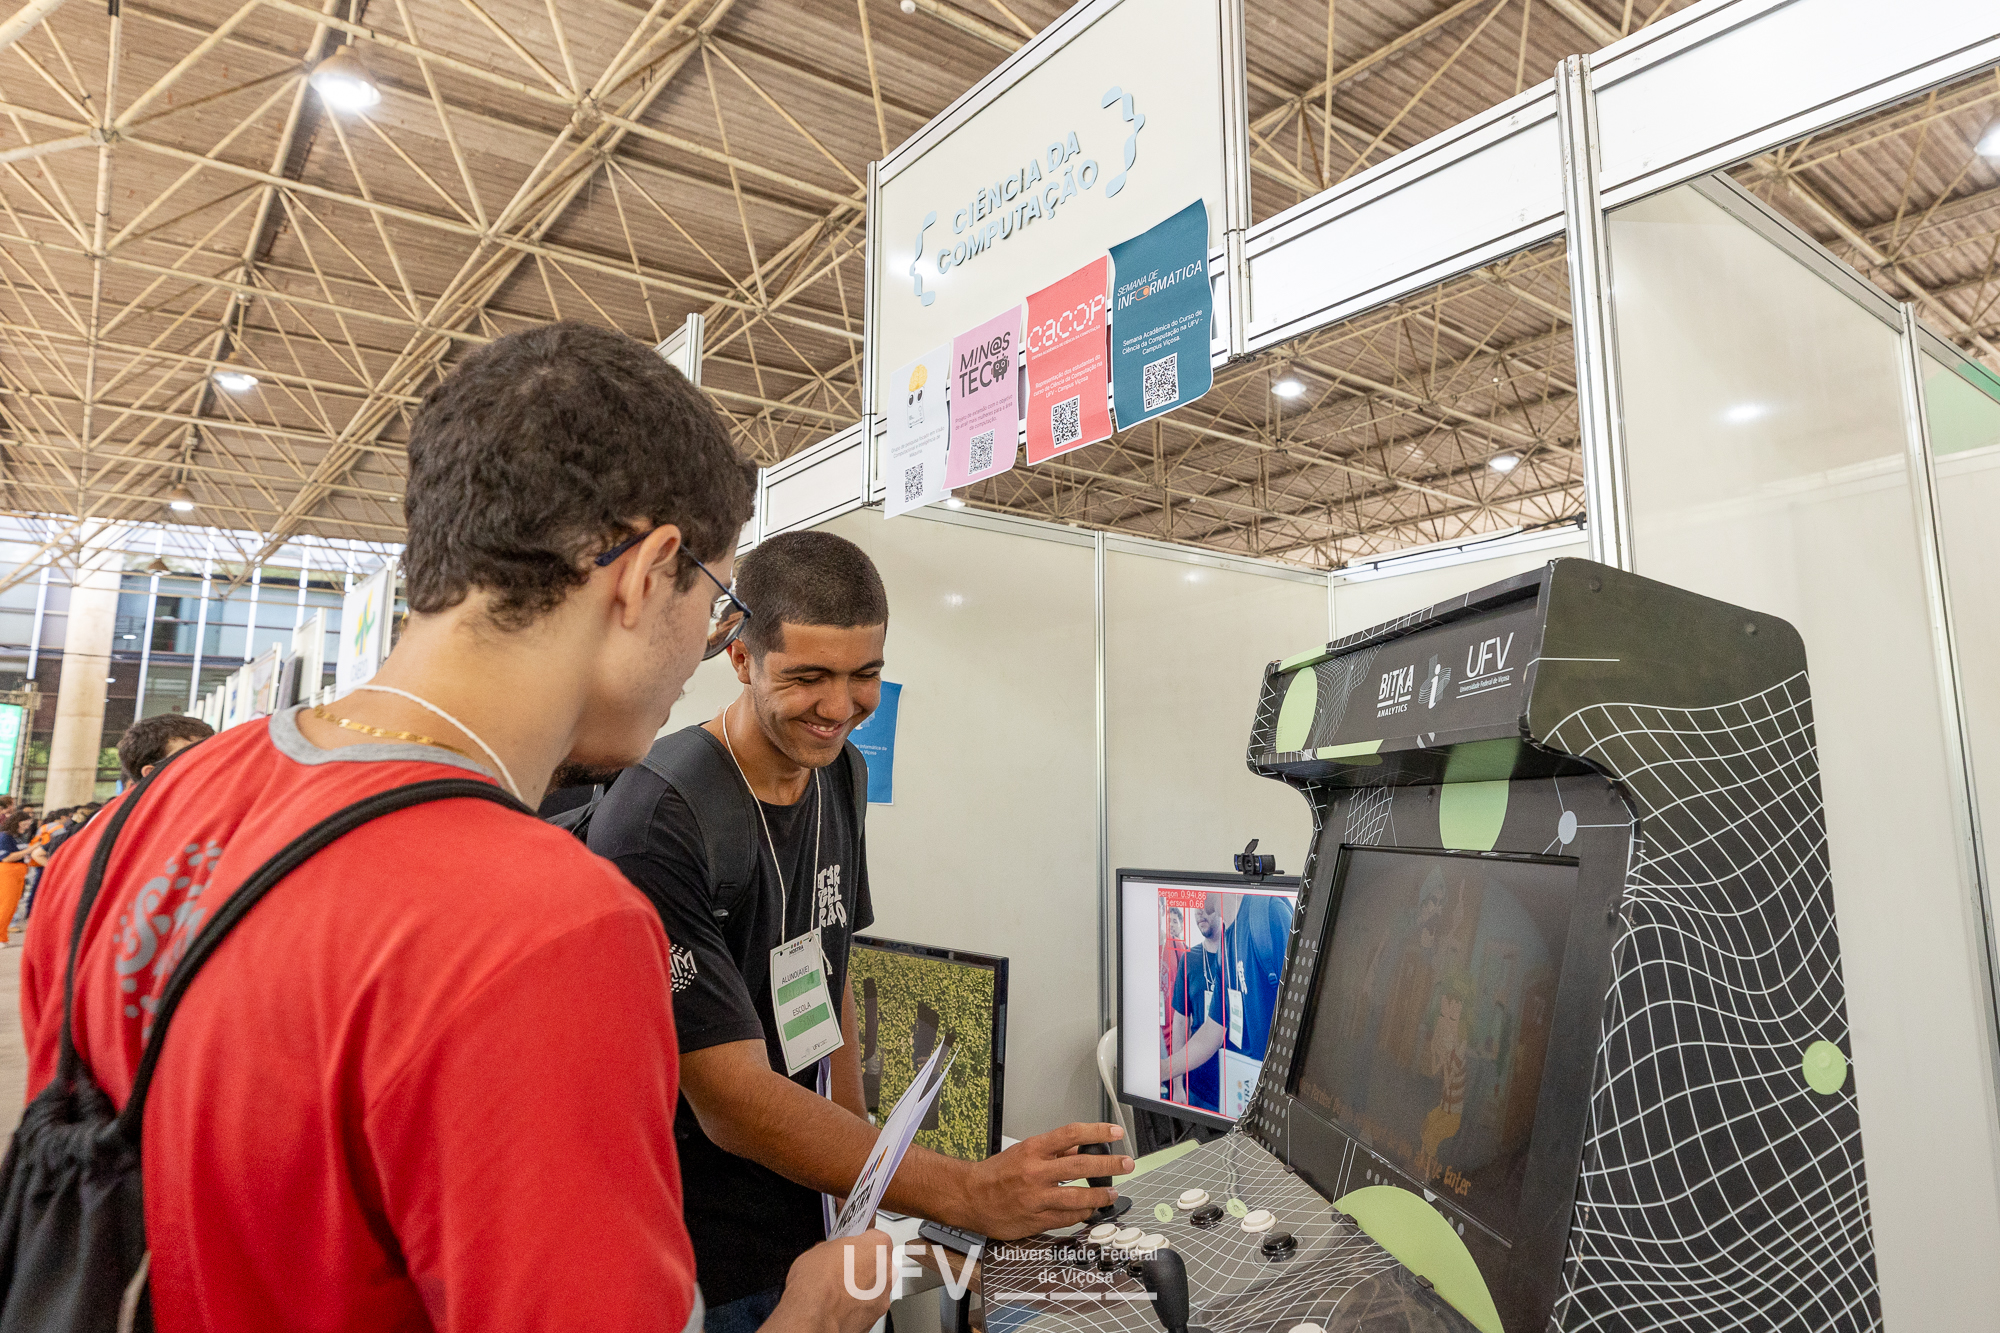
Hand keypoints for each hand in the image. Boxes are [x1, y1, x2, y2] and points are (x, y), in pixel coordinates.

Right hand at [765, 1230, 894, 1332]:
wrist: (815, 1316)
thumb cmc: (818, 1284)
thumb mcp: (819, 1250)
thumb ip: (834, 1248)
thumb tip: (830, 1253)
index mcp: (877, 1246)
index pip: (874, 1236)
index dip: (859, 1241)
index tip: (849, 1246)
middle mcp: (886, 1271)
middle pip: (879, 1262)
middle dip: (863, 1264)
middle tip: (843, 1267)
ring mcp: (882, 1295)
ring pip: (876, 1286)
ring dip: (862, 1286)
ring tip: (839, 1288)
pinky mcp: (875, 1316)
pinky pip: (869, 1305)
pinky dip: (858, 1305)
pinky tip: (841, 1304)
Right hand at [953, 1122, 1132, 1239]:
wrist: (970, 1197)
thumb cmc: (996, 1173)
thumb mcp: (1024, 1152)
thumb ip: (1054, 1151)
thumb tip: (1081, 1148)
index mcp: (1032, 1150)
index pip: (1070, 1134)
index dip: (1096, 1132)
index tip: (1114, 1132)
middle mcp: (1035, 1172)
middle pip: (1080, 1166)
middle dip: (1108, 1166)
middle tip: (1126, 1164)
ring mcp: (1036, 1198)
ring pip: (1077, 1197)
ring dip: (1100, 1195)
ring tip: (1113, 1193)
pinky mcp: (1036, 1219)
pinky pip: (1067, 1217)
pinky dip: (1082, 1213)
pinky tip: (1090, 1210)